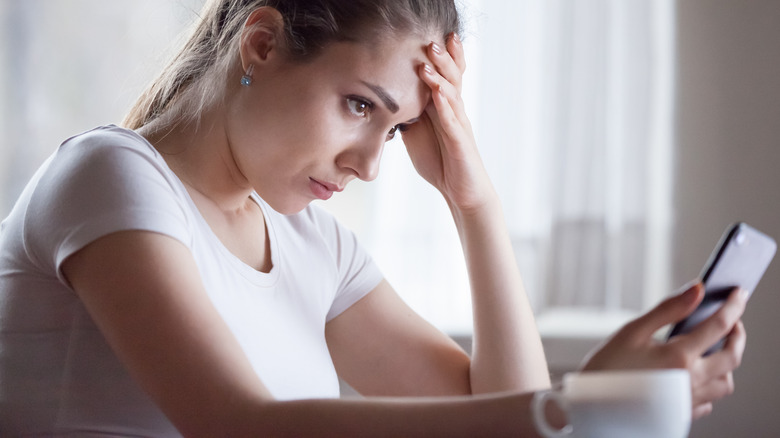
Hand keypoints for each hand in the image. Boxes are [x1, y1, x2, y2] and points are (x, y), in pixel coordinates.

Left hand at [401, 34, 494, 212]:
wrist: (461, 191)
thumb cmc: (441, 162)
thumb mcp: (416, 134)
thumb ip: (405, 115)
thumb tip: (384, 102)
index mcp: (444, 108)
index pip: (444, 76)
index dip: (440, 57)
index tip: (429, 36)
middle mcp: (454, 112)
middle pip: (452, 78)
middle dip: (443, 58)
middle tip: (432, 40)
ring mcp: (459, 126)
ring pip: (452, 95)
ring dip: (440, 78)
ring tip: (429, 62)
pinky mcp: (460, 143)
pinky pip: (453, 122)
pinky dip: (445, 107)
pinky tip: (437, 95)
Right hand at [581, 282, 747, 418]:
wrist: (590, 406)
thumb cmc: (606, 368)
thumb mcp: (632, 331)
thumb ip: (668, 309)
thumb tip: (696, 290)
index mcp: (679, 356)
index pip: (719, 326)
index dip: (733, 305)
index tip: (738, 293)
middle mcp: (690, 380)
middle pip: (732, 357)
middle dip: (737, 335)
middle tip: (733, 321)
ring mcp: (688, 400)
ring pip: (725, 382)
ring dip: (726, 363)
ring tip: (714, 349)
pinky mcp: (681, 413)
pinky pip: (708, 401)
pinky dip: (709, 386)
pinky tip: (696, 376)